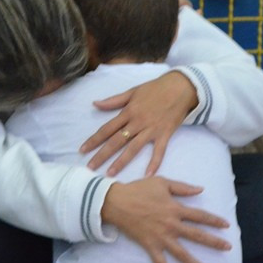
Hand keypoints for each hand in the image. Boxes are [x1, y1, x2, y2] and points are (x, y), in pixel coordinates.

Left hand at [80, 71, 197, 176]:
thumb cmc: (155, 88)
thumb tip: (95, 103)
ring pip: (133, 148)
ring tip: (110, 174)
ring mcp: (151, 129)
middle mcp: (137, 122)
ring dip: (121, 162)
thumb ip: (114, 100)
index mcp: (128, 112)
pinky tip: (147, 175)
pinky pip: (159, 151)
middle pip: (116, 141)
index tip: (82, 150)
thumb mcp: (132, 91)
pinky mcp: (165, 134)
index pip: (107, 128)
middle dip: (102, 155)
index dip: (94, 139)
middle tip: (90, 167)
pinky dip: (154, 163)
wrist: (180, 87)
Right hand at [101, 177, 230, 262]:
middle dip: (214, 242)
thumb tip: (201, 189)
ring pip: (182, 254)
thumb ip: (182, 187)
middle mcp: (171, 225)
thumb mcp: (161, 182)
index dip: (214, 220)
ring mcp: (161, 237)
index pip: (200, 215)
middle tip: (228, 248)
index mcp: (175, 208)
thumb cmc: (138, 189)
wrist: (117, 202)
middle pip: (197, 235)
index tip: (226, 225)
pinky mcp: (150, 245)